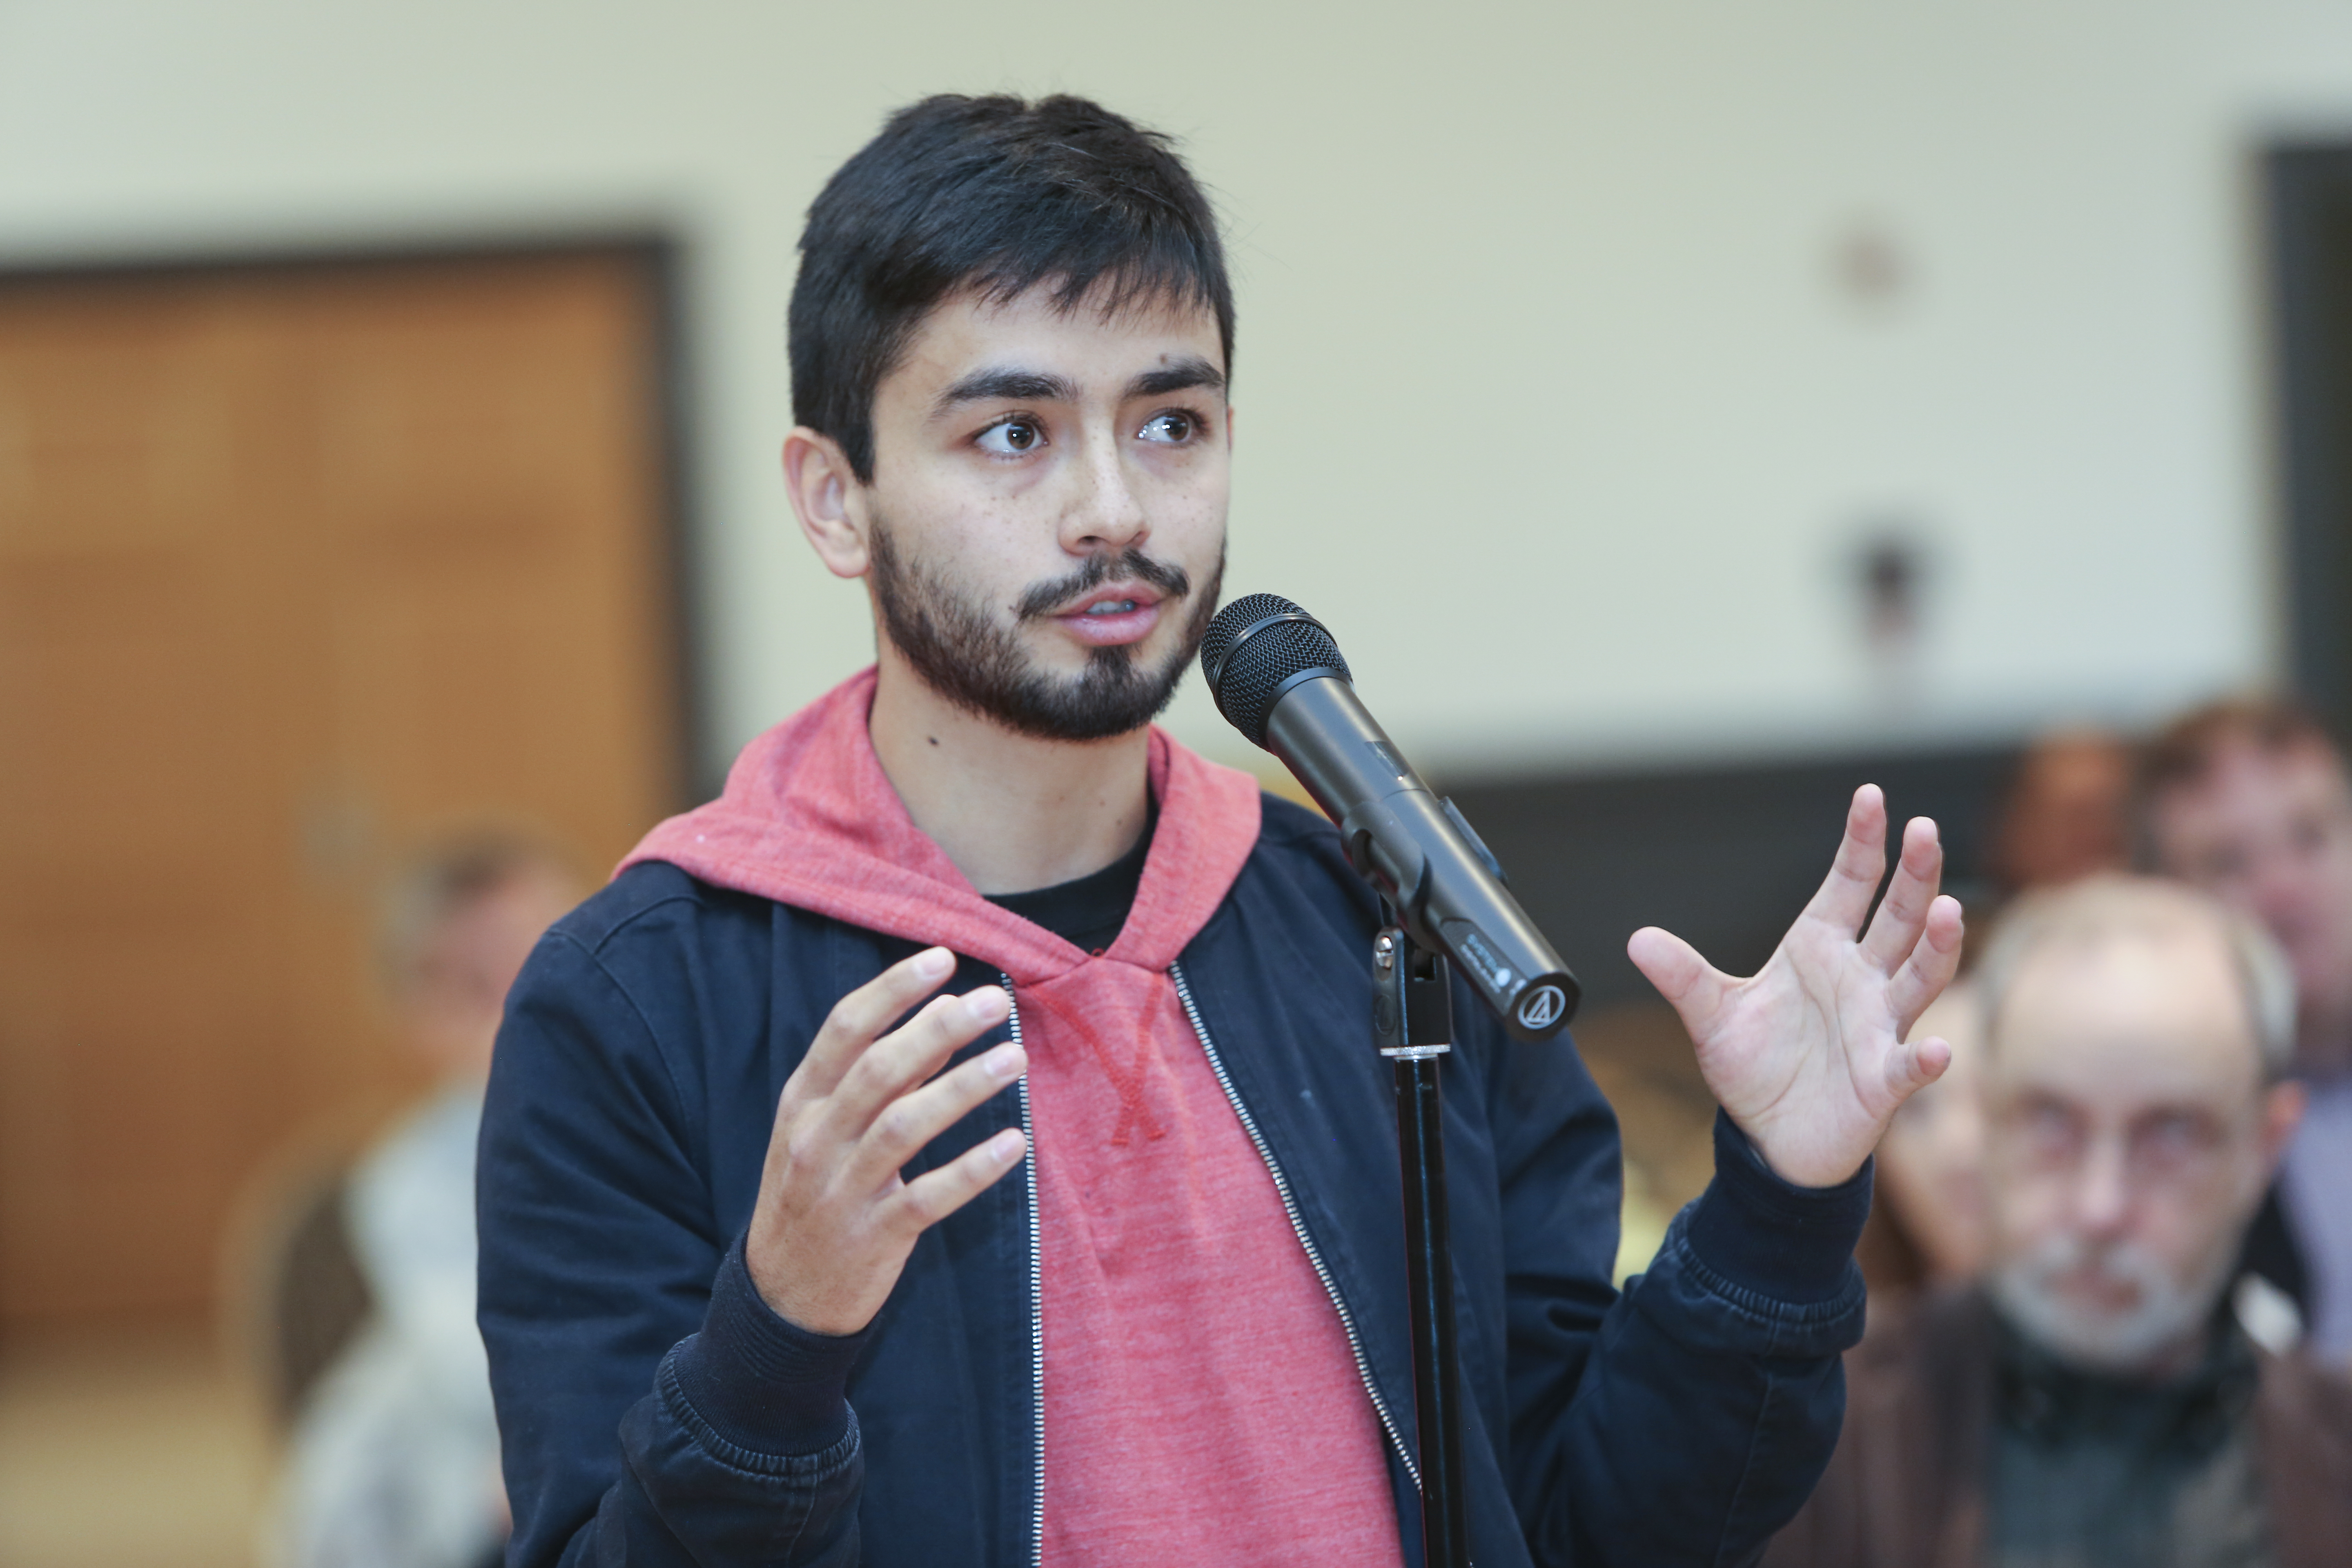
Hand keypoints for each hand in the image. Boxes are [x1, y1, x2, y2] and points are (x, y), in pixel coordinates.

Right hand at [746, 947, 1028, 1334]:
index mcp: (802, 1102)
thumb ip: (879, 1076)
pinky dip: (973, 1169)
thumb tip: (940, 1015)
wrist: (780, 1298)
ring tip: (1015, 1058)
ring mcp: (841, 1190)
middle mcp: (815, 1139)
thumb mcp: (824, 1128)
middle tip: (994, 1001)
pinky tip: (1016, 1143)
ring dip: (963, 1089)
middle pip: (878, 1070)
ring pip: (903, 1127)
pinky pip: (928, 1198)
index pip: (844, 1029)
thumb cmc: (811, 1193)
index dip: (893, 990)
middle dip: (938, 1029)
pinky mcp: (873, 1237)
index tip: (942, 959)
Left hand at [1627, 784, 1963, 1187]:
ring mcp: (1879, 1027)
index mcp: (1820, 949)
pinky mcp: (1883, 1081)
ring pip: (1919, 977)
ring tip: (1949, 909)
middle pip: (1898, 918)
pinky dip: (1925, 1060)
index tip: (1870, 795)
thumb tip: (1636, 939)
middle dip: (1915, 875)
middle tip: (1925, 829)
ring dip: (1937, 946)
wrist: (1770, 1135)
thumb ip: (1683, 976)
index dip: (1862, 842)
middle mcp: (1861, 979)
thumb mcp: (1711, 1015)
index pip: (1850, 883)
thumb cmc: (1755, 1065)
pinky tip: (1935, 1051)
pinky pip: (1908, 1067)